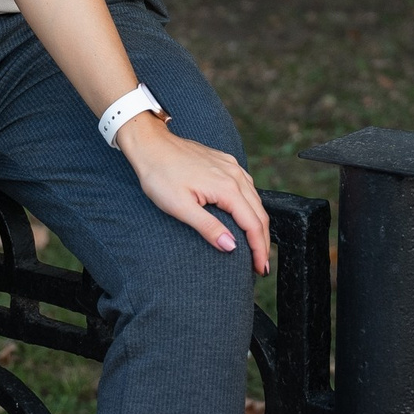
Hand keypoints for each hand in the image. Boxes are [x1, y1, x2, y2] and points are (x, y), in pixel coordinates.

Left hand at [115, 113, 271, 275]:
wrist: (150, 144)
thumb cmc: (160, 174)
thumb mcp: (180, 207)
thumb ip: (208, 227)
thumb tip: (231, 246)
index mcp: (227, 188)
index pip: (253, 224)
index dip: (259, 249)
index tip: (260, 269)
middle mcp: (235, 175)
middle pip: (259, 213)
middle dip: (263, 241)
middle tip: (261, 265)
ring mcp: (231, 166)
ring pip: (255, 200)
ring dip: (259, 224)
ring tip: (257, 246)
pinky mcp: (224, 162)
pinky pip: (247, 186)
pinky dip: (252, 206)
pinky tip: (247, 214)